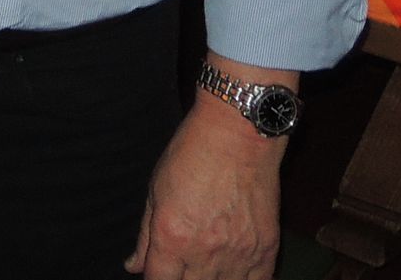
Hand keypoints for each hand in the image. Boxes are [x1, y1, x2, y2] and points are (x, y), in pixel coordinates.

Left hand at [125, 88, 285, 278]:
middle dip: (181, 279)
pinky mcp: (267, 250)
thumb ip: (145, 236)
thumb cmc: (191, 155)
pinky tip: (232, 271)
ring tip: (205, 267)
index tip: (157, 271)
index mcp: (171, 237)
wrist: (238, 136)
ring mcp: (239, 255)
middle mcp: (205, 253)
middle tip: (180, 265)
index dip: (154, 279)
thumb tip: (134, 266)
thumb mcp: (155, 191)